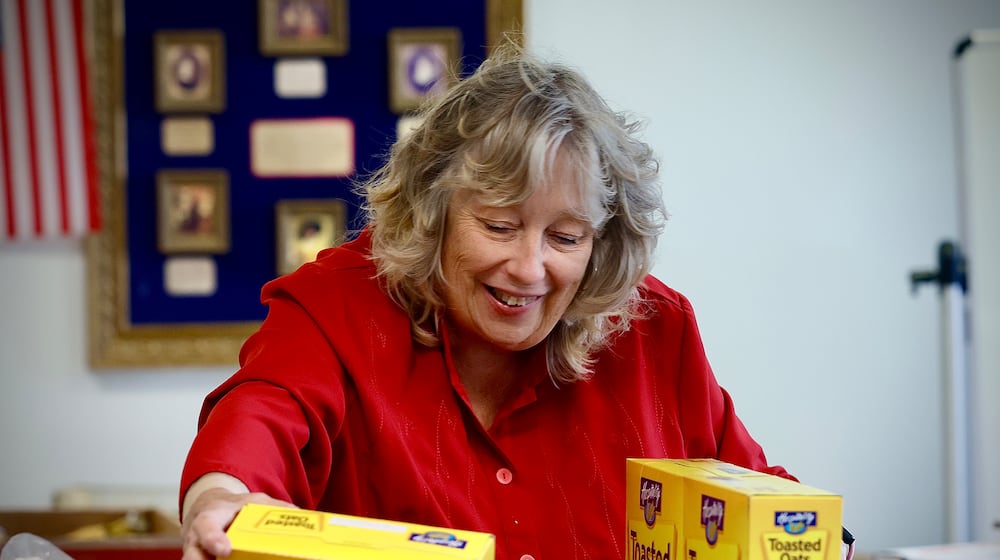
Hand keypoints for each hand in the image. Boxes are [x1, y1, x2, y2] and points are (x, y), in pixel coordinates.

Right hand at [181, 487, 295, 559]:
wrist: (208, 510)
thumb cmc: (232, 508)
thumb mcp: (251, 501)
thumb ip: (273, 507)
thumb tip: (299, 514)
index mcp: (208, 520)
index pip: (206, 529)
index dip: (213, 540)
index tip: (225, 550)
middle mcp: (196, 541)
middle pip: (192, 556)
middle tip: (224, 558)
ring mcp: (195, 556)